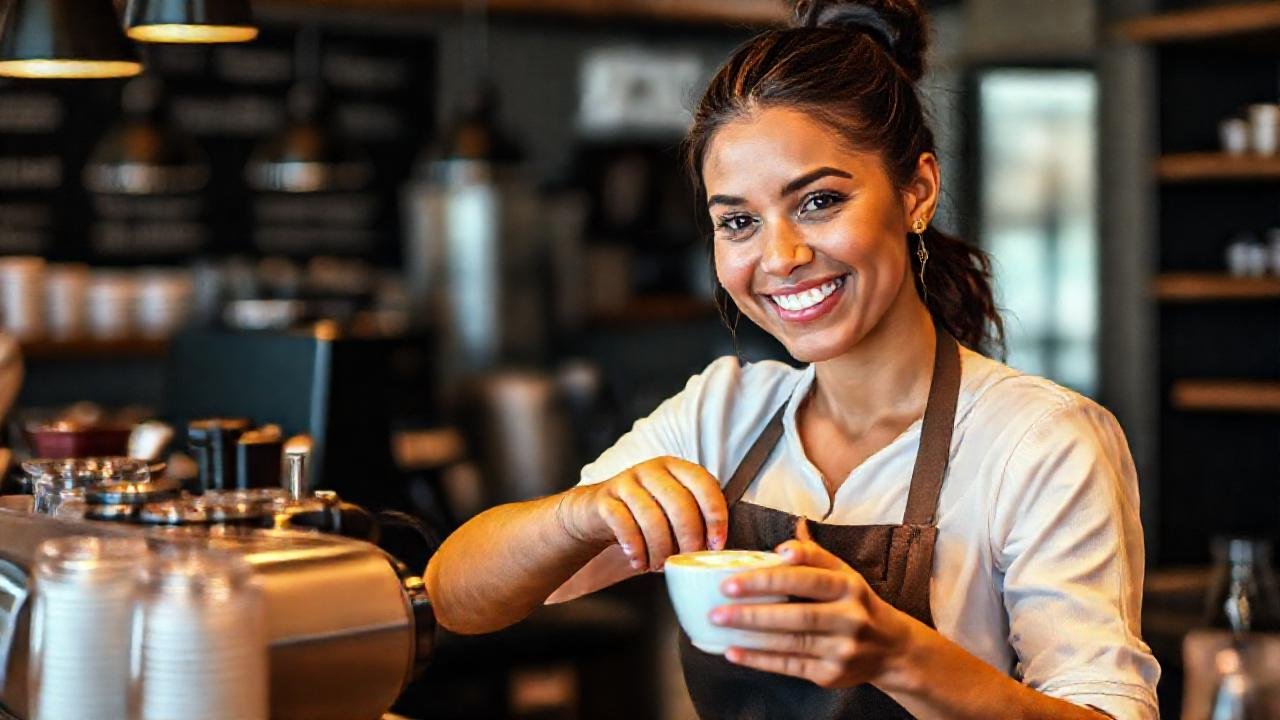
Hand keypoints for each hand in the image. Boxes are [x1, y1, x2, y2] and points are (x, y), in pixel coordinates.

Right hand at [556, 457, 726, 571]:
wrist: (596, 514)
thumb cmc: (644, 517)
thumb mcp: (671, 511)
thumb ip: (694, 520)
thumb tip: (719, 551)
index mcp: (676, 468)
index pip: (704, 484)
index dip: (715, 515)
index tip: (717, 544)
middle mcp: (652, 469)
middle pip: (679, 503)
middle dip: (688, 538)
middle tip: (687, 560)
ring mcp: (626, 482)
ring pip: (651, 517)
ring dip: (660, 549)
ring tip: (660, 566)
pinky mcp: (604, 499)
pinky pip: (624, 525)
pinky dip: (635, 549)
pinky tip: (639, 562)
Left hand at [709, 518, 917, 688]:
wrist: (891, 649)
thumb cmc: (856, 603)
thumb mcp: (844, 574)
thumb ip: (815, 554)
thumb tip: (793, 529)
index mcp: (848, 586)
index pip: (808, 579)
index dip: (774, 577)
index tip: (739, 576)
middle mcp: (849, 617)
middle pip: (798, 614)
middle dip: (754, 610)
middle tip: (719, 603)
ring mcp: (841, 648)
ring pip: (792, 641)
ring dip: (751, 634)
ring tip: (719, 625)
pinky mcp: (831, 674)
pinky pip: (790, 666)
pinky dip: (759, 660)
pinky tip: (734, 652)